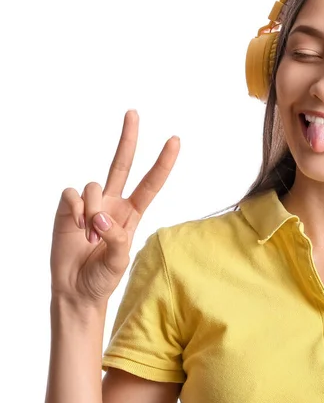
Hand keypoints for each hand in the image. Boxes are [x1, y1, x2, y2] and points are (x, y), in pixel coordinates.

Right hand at [50, 110, 179, 306]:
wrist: (75, 290)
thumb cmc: (102, 277)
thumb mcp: (119, 262)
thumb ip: (116, 238)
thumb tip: (101, 215)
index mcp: (132, 214)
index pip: (151, 183)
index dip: (163, 162)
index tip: (175, 140)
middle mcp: (112, 203)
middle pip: (122, 164)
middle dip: (128, 138)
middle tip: (133, 112)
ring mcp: (90, 204)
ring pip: (94, 185)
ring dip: (93, 211)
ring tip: (90, 236)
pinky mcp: (69, 208)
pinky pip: (72, 194)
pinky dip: (76, 210)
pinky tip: (77, 228)